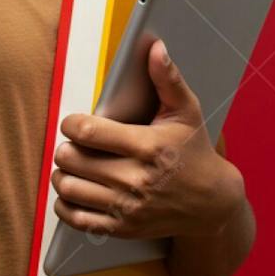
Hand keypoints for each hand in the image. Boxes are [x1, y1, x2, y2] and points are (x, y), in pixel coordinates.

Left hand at [50, 38, 244, 242]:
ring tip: (72, 166)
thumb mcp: (186, 112)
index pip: (87, 132)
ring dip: (62, 175)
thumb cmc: (194, 151)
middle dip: (66, 148)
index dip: (71, 124)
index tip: (73, 123)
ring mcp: (128, 207)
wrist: (212, 203)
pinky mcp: (122, 228)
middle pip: (71, 159)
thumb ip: (167, 78)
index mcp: (147, 146)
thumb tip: (155, 48)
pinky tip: (73, 191)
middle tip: (74, 145)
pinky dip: (65, 205)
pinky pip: (76, 219)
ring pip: (68, 187)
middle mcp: (136, 179)